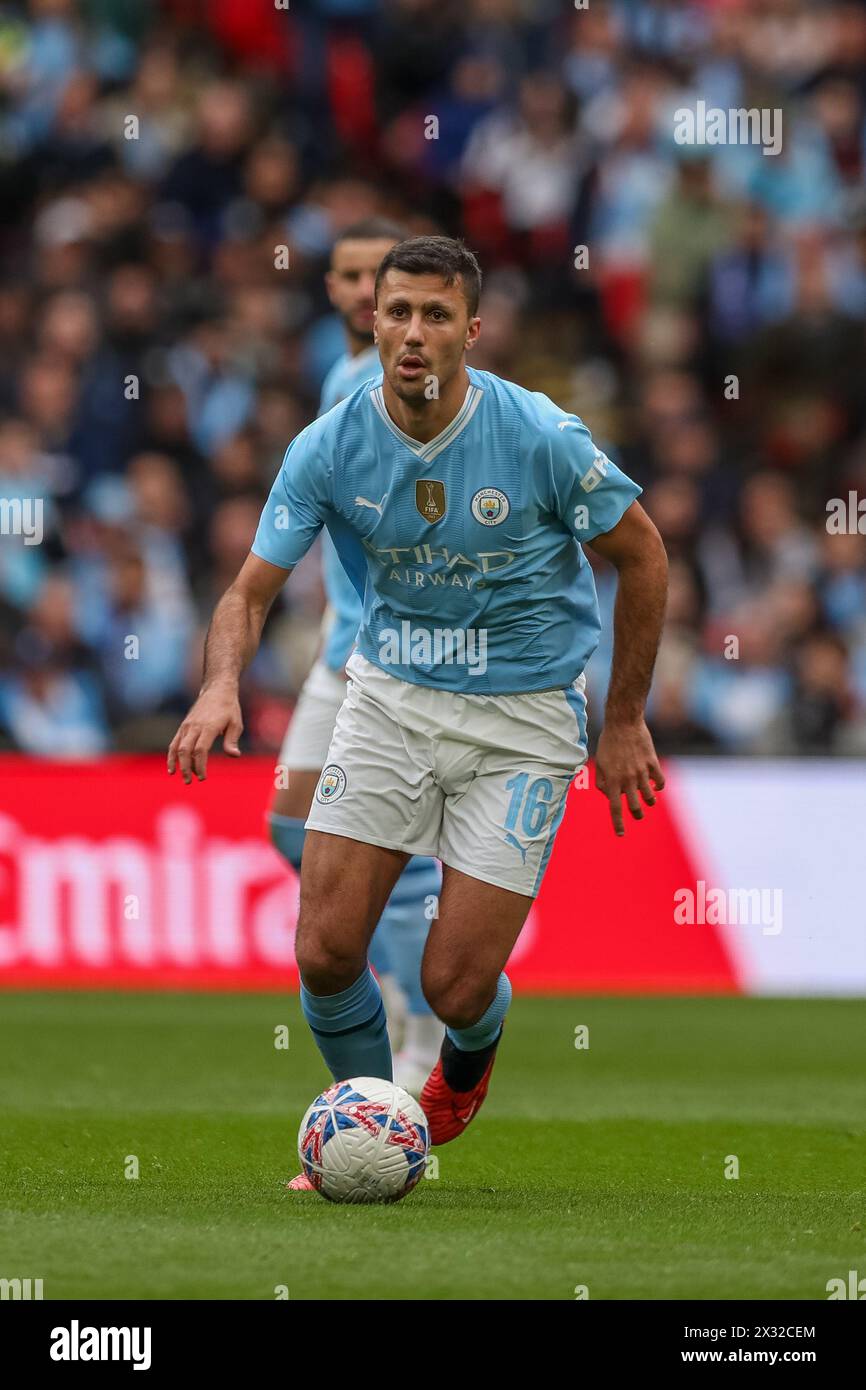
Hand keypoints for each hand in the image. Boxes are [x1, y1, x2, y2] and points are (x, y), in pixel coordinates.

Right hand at [167, 684, 242, 783]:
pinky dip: (171, 755)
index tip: (203, 776)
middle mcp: (195, 726)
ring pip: (178, 747)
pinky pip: (174, 742)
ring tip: (182, 777)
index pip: (200, 749)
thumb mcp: (236, 723)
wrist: (217, 689)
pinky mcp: (183, 726)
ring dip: (178, 764)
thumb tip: (234, 755)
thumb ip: (232, 740)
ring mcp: (187, 726)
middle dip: (186, 768)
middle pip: (185, 750)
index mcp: (208, 726)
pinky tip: (172, 767)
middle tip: (190, 781)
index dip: (200, 765)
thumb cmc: (229, 708)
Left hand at [595, 718, 663, 836]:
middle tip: (638, 815)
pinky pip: (660, 781)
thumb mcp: (599, 763)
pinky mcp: (652, 763)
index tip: (621, 834)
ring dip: (650, 802)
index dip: (618, 823)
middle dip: (637, 815)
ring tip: (649, 801)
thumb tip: (610, 796)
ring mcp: (641, 771)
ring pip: (650, 797)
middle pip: (636, 806)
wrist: (623, 723)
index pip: (615, 807)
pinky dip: (659, 786)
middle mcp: (627, 778)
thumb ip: (602, 782)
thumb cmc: (608, 743)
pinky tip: (656, 785)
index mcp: (612, 780)